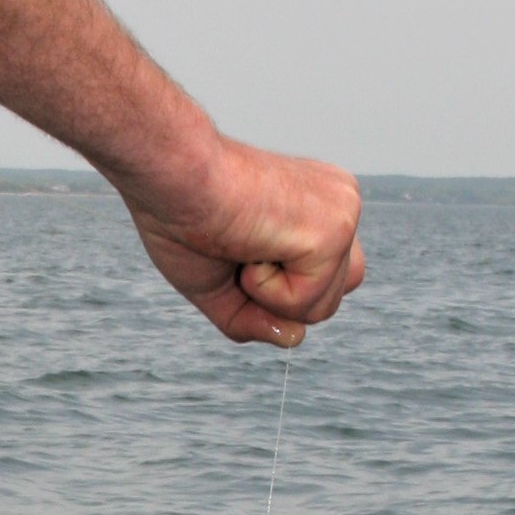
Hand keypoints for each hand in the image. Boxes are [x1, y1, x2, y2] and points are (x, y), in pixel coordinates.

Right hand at [123, 130, 364, 348]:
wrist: (172, 174)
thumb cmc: (182, 215)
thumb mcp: (217, 282)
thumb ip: (254, 317)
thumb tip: (295, 339)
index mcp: (318, 208)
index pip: (323, 279)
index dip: (276, 288)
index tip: (237, 247)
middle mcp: (339, 205)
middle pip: (331, 297)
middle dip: (280, 298)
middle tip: (239, 251)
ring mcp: (342, 216)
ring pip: (321, 307)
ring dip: (269, 294)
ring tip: (244, 244)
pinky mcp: (334, 231)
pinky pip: (306, 302)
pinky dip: (266, 289)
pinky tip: (249, 243)